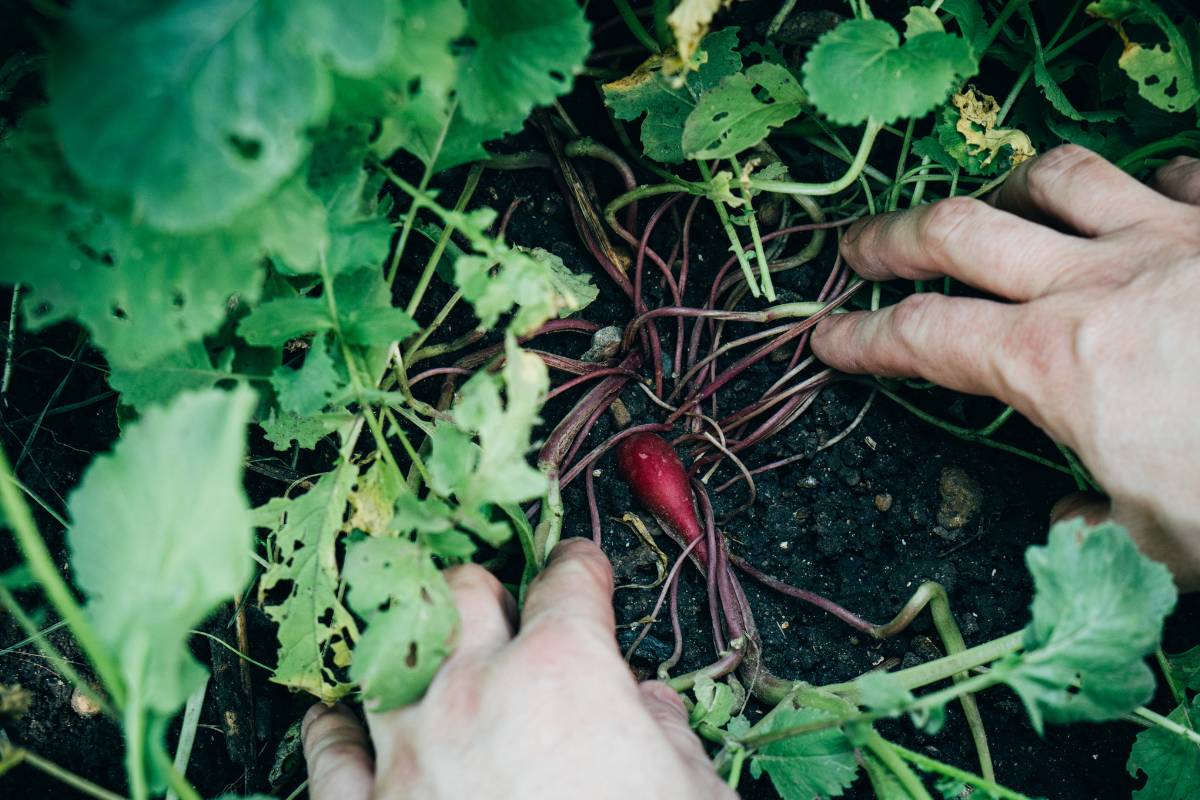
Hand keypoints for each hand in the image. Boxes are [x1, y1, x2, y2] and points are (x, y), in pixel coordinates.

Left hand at [300, 538, 734, 799]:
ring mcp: (409, 755)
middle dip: (486, 590)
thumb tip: (649, 710)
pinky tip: (341, 722)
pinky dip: (336, 731)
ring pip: (382, 654)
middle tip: (503, 610)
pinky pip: (330, 753)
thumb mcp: (695, 797)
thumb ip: (668, 738)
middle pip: (460, 592)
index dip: (580, 569)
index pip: (567, 583)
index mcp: (564, 674)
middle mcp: (475, 694)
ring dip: (404, 645)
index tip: (582, 573)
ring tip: (420, 650)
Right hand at [811, 146, 1199, 589]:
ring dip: (1009, 187)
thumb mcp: (1167, 550)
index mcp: (1056, 362)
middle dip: (894, 236)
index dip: (862, 336)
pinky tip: (1145, 200)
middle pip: (961, 232)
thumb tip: (1079, 527)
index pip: (923, 337)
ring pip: (1058, 176)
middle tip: (857, 247)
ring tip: (990, 204)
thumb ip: (1102, 535)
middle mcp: (1097, 281)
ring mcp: (1171, 236)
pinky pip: (1175, 174)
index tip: (825, 336)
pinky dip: (1144, 182)